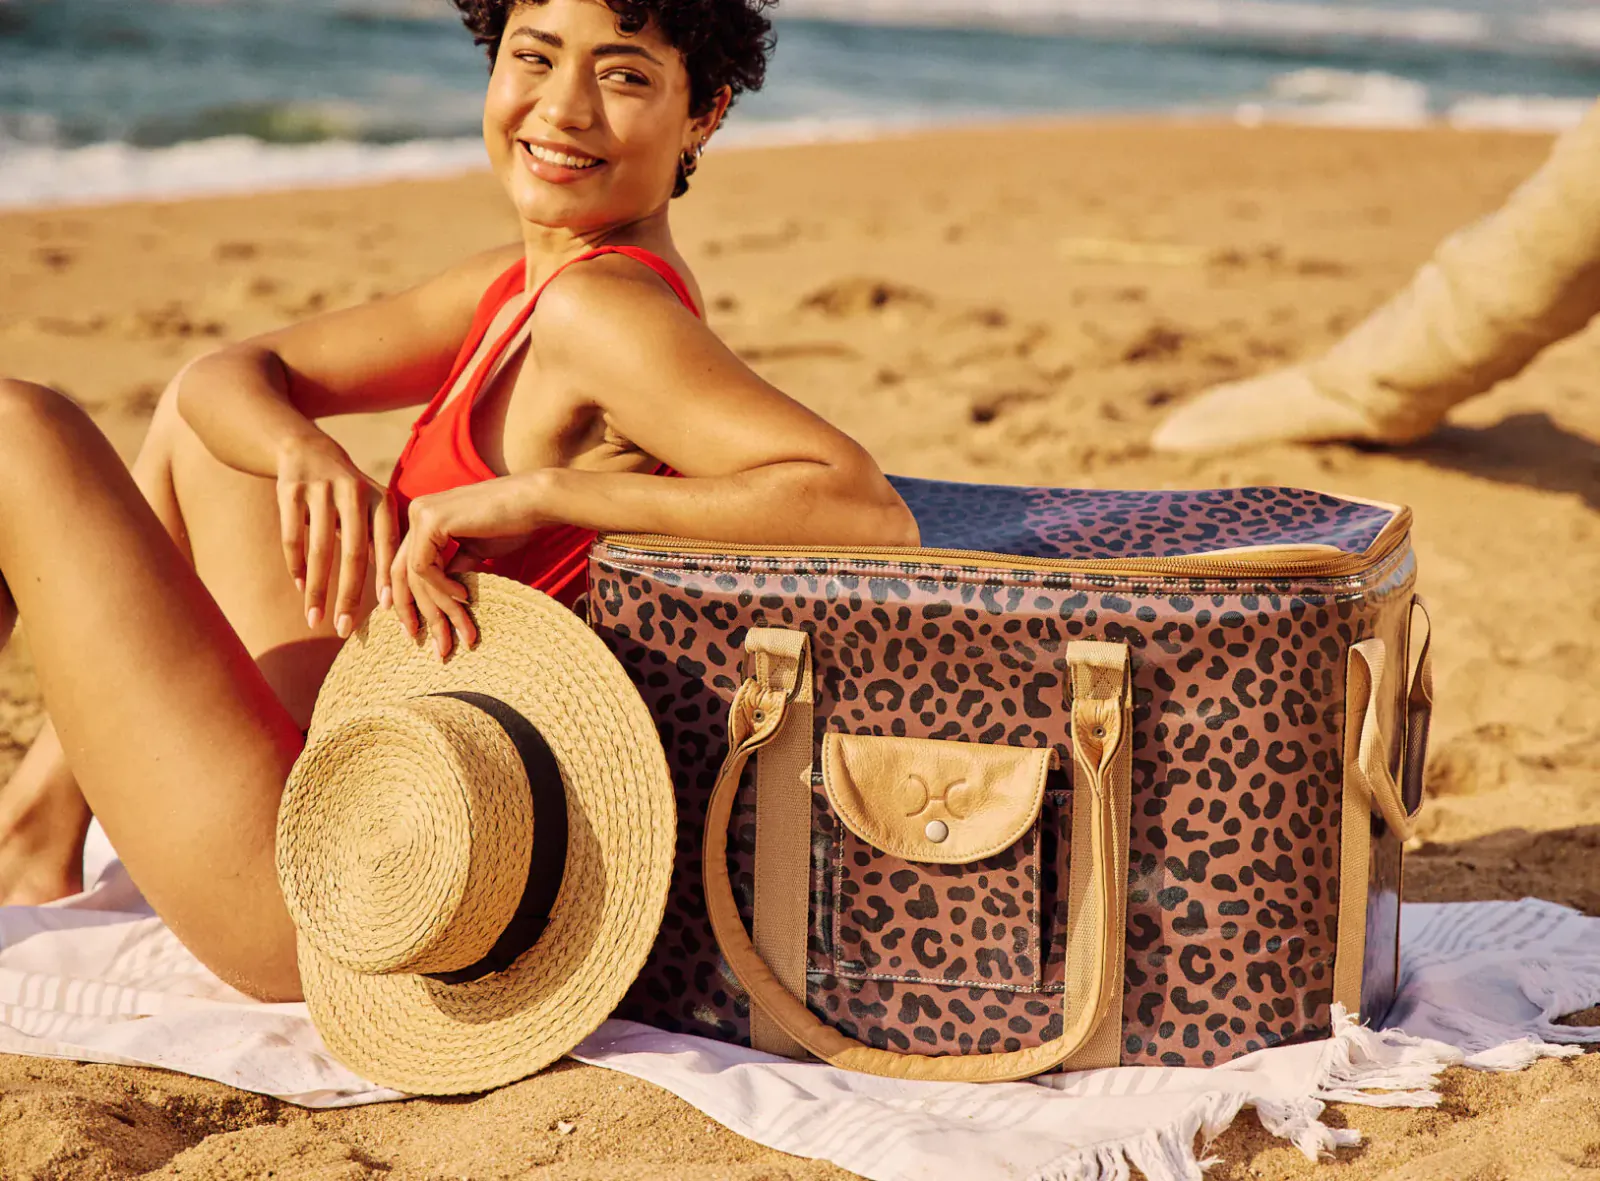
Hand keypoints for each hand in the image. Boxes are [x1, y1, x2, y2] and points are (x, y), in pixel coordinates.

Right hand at [275, 431, 397, 637]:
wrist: (306, 449)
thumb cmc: (347, 492)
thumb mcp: (371, 507)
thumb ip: (380, 542)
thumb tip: (394, 591)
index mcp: (380, 498)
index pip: (388, 543)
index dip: (388, 575)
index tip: (389, 609)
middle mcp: (353, 492)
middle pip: (353, 553)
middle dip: (349, 595)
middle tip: (345, 629)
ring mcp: (320, 490)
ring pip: (320, 550)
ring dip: (317, 590)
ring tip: (315, 619)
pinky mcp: (290, 491)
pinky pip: (292, 537)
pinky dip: (296, 566)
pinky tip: (301, 587)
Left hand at [389, 476, 545, 658]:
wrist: (534, 501)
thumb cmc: (513, 524)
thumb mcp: (475, 551)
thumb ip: (453, 568)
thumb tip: (442, 598)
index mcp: (425, 518)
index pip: (405, 566)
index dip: (407, 602)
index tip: (414, 631)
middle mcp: (416, 512)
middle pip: (402, 573)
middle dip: (414, 614)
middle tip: (432, 645)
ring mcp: (421, 514)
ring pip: (414, 575)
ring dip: (437, 609)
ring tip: (456, 635)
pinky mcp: (431, 520)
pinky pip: (424, 567)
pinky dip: (443, 588)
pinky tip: (464, 597)